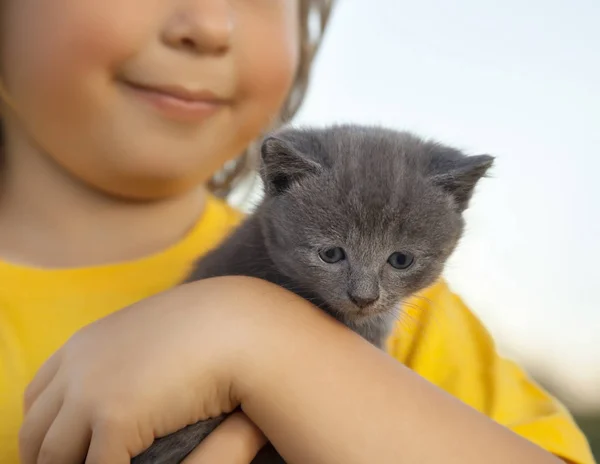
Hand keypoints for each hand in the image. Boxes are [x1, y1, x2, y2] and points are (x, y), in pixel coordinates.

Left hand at [19, 277, 264, 463]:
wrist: (230, 323)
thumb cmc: (199, 329)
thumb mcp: (148, 335)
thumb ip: (125, 356)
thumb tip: (125, 382)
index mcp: (82, 346)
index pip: (36, 400)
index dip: (41, 431)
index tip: (57, 450)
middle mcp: (77, 368)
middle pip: (35, 433)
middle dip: (46, 460)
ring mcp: (92, 392)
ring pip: (56, 458)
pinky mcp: (116, 418)